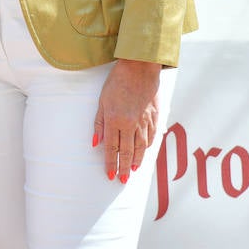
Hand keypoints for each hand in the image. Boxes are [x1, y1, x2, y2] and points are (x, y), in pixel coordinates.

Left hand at [92, 59, 161, 183]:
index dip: (110, 162)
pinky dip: (147, 147)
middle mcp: (130, 124)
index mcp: (115, 120)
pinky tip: (144, 152)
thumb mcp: (102, 101)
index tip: (110, 174)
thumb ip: (99, 124)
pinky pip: (151, 137)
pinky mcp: (154, 116)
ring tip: (134, 170)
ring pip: (141, 147)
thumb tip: (95, 143)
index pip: (112, 148)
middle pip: (127, 151)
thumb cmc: (117, 82)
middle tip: (122, 179)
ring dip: (137, 161)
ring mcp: (144, 121)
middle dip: (124, 167)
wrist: (139, 68)